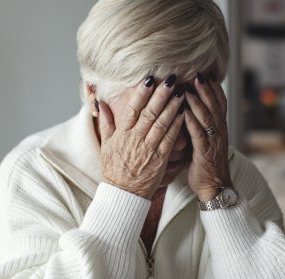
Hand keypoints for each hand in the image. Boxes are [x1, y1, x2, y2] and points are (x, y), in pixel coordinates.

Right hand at [97, 77, 185, 199]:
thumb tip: (100, 102)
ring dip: (172, 107)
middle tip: (170, 79)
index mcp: (122, 134)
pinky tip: (184, 114)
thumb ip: (106, 122)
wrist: (123, 194)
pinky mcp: (159, 159)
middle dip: (160, 95)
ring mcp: (147, 149)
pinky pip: (169, 140)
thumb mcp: (105, 145)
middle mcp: (134, 139)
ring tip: (181, 92)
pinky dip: (176, 126)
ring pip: (161, 124)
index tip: (149, 79)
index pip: (131, 109)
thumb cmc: (114, 169)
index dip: (140, 94)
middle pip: (149, 113)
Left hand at [184, 73, 231, 201]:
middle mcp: (219, 133)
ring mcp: (213, 142)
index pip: (220, 104)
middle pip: (215, 106)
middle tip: (199, 74)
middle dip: (207, 89)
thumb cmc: (206, 166)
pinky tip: (183, 110)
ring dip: (198, 101)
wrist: (214, 187)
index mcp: (220, 130)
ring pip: (207, 117)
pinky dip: (191, 121)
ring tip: (190, 86)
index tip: (208, 74)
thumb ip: (200, 128)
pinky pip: (198, 133)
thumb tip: (189, 112)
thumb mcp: (205, 143)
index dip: (215, 89)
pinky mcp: (204, 152)